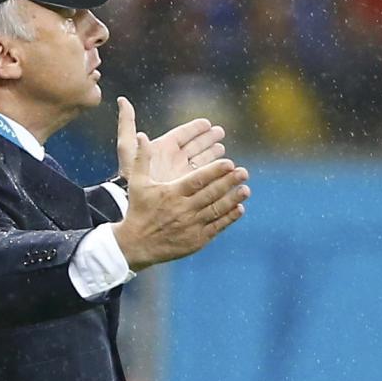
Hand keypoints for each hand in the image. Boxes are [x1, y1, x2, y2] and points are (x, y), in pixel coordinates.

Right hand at [111, 96, 248, 270]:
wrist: (136, 245)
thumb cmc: (138, 211)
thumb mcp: (137, 183)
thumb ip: (142, 159)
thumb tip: (142, 135)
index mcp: (172, 193)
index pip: (198, 179)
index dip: (215, 171)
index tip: (229, 163)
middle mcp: (183, 209)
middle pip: (211, 193)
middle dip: (229, 182)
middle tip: (244, 172)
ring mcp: (191, 226)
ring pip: (216, 210)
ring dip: (233, 199)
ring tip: (246, 189)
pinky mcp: (195, 240)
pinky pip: (216, 227)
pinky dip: (228, 218)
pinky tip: (239, 209)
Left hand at [117, 97, 224, 181]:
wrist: (135, 203)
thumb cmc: (129, 175)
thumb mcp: (127, 147)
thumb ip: (126, 123)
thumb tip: (122, 99)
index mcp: (163, 148)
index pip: (182, 134)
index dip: (195, 128)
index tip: (207, 123)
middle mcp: (173, 160)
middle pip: (194, 146)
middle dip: (208, 139)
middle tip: (220, 132)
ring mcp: (181, 174)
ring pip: (201, 161)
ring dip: (213, 154)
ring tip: (222, 148)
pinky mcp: (187, 188)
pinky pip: (203, 177)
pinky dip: (214, 172)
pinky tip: (224, 168)